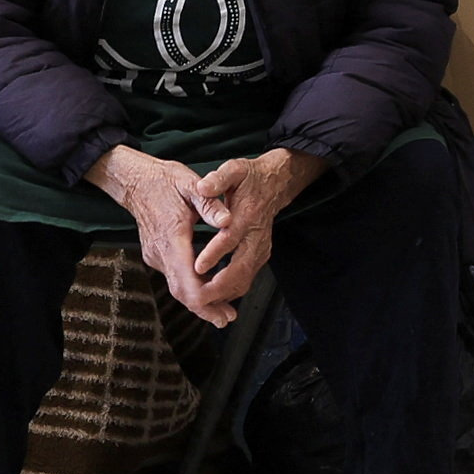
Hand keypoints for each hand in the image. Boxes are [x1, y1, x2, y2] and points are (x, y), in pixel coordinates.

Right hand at [86, 146, 226, 322]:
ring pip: (176, 287)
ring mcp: (155, 256)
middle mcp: (160, 252)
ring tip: (222, 313)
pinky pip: (174, 278)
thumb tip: (228, 221)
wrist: (136, 181)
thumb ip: (210, 204)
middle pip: (180, 291)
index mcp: (171, 236)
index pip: (186, 277)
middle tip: (227, 319)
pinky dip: (191, 289)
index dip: (203, 298)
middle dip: (204, 308)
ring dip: (198, 301)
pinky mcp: (156, 255)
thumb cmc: (166, 181)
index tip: (220, 311)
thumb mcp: (191, 184)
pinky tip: (208, 294)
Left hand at [186, 148, 328, 315]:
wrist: (276, 185)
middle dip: (219, 287)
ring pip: (244, 279)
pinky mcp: (260, 256)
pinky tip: (211, 297)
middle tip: (197, 297)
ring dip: (223, 294)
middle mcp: (257, 236)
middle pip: (241, 268)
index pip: (231, 238)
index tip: (197, 266)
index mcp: (248, 215)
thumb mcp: (235, 170)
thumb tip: (203, 186)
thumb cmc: (250, 178)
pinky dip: (228, 292)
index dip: (215, 253)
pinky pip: (245, 280)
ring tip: (201, 303)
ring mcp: (261, 248)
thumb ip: (219, 179)